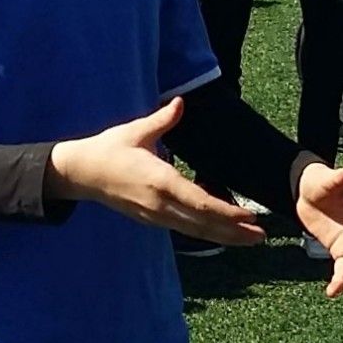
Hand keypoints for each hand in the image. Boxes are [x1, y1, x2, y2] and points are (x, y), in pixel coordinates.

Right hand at [47, 100, 264, 245]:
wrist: (81, 173)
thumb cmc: (109, 149)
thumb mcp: (136, 131)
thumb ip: (162, 119)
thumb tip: (180, 102)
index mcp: (159, 181)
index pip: (199, 202)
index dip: (226, 212)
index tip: (248, 215)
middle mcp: (160, 204)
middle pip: (203, 224)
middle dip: (234, 232)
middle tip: (261, 236)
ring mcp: (155, 215)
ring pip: (195, 231)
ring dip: (224, 237)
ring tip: (250, 239)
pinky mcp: (151, 219)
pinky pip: (184, 228)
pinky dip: (206, 230)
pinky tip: (224, 229)